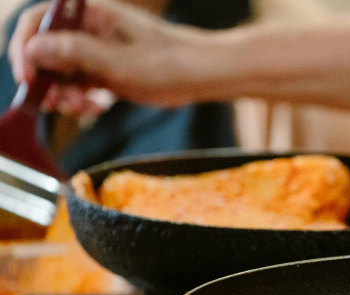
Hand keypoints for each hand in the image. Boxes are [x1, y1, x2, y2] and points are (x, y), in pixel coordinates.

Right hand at [8, 0, 211, 109]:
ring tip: (81, 107)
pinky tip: (95, 107)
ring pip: (60, 72)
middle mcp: (87, 29)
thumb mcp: (119, 61)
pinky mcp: (105, 71)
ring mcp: (95, 51)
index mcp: (89, 12)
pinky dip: (80, 99)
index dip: (26, 47)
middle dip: (45, 78)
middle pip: (45, 49)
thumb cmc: (169, 61)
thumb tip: (34, 48)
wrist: (203, 75)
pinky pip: (78, 85)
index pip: (38, 21)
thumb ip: (76, 53)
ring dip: (62, 93)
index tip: (28, 76)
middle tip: (55, 103)